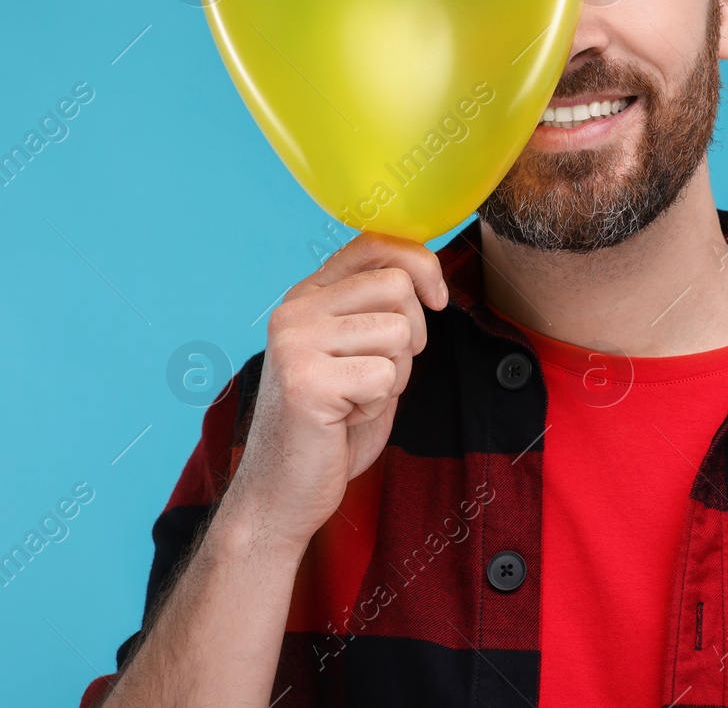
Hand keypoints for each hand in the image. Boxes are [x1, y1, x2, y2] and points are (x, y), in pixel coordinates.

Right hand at [216, 232, 449, 552]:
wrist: (283, 490)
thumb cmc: (331, 425)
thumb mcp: (358, 352)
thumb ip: (378, 310)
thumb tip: (426, 271)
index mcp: (307, 297)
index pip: (374, 243)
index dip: (421, 263)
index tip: (437, 299)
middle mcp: (295, 311)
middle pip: (398, 286)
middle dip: (411, 335)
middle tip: (376, 374)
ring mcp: (295, 343)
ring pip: (397, 333)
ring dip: (393, 376)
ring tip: (355, 399)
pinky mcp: (306, 382)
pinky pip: (386, 377)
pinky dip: (378, 405)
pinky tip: (344, 419)